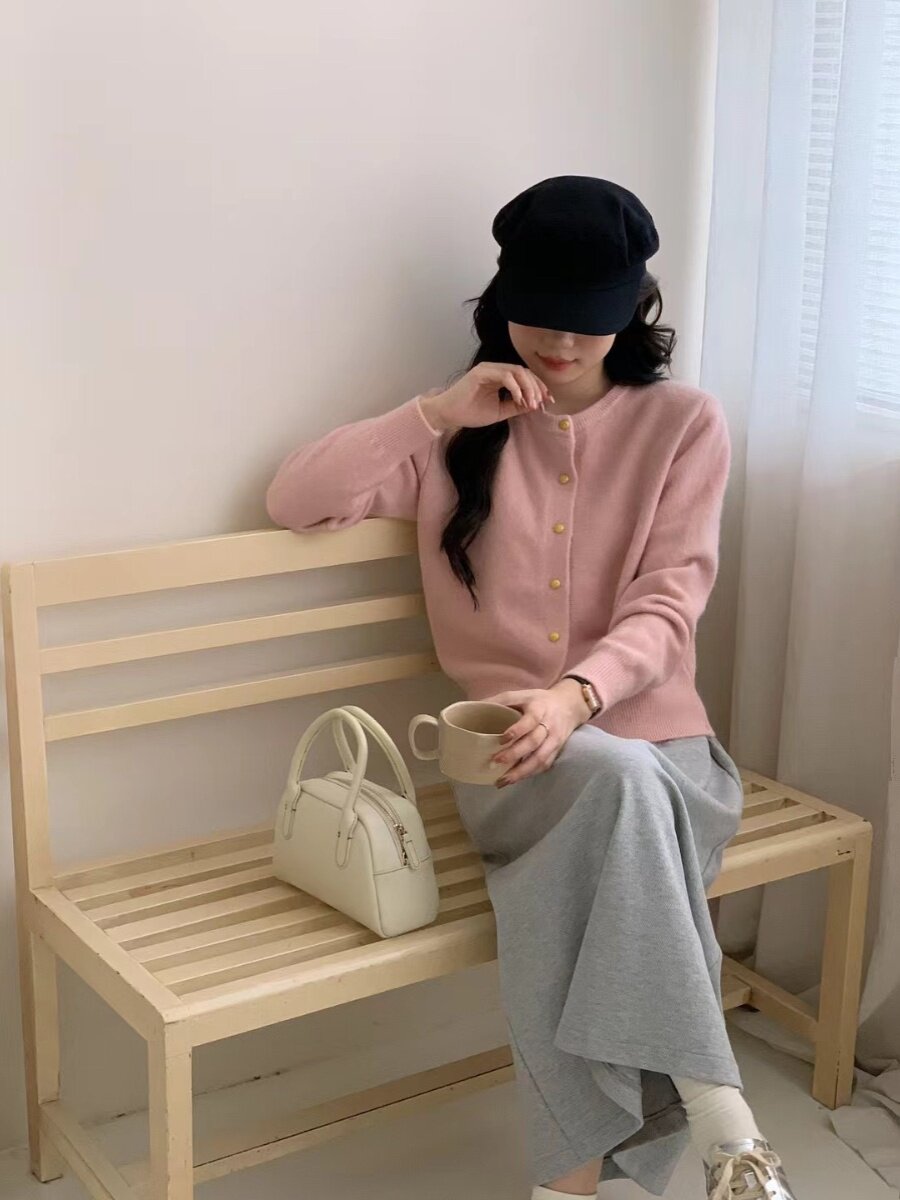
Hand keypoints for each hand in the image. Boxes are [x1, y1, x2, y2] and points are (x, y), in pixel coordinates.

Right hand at [420, 362, 555, 432]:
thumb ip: (516, 406)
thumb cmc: (470, 413)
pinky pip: (505, 375)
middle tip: (543, 402)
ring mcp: (488, 369)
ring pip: (517, 371)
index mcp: (500, 377)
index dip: (538, 388)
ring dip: (528, 387)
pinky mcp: (481, 373)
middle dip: (537, 387)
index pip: (525, 377)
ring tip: (532, 403)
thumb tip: (535, 404)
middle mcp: (495, 369)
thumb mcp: (500, 411)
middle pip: (524, 372)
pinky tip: (519, 400)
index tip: (547, 402)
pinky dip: (515, 387)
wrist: (448, 415)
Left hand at [481, 685, 585, 787]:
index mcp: (539, 709)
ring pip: (540, 759)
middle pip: (534, 743)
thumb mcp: (522, 694)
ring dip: (521, 772)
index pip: (530, 721)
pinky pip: (544, 765)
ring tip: (503, 780)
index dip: (517, 731)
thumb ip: (501, 700)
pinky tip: (514, 779)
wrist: (569, 705)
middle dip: (515, 754)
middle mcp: (549, 726)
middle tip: (495, 762)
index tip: (501, 739)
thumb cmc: (539, 700)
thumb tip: (475, 706)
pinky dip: (529, 774)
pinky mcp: (556, 751)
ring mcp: (554, 740)